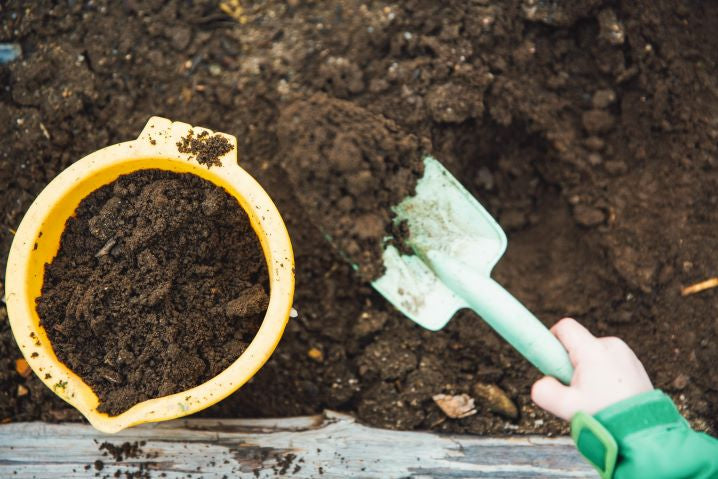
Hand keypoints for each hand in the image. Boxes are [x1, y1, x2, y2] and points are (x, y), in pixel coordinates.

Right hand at [531, 318, 653, 420]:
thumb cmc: (606, 417)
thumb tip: (541, 383)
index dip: (551, 339)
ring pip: (594, 354)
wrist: (643, 432)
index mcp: (593, 350)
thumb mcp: (566, 407)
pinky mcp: (635, 365)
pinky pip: (609, 362)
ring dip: (588, 371)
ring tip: (594, 397)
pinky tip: (608, 397)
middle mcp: (611, 346)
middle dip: (570, 363)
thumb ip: (543, 391)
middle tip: (574, 389)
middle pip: (578, 343)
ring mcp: (626, 354)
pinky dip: (603, 375)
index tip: (550, 361)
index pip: (565, 327)